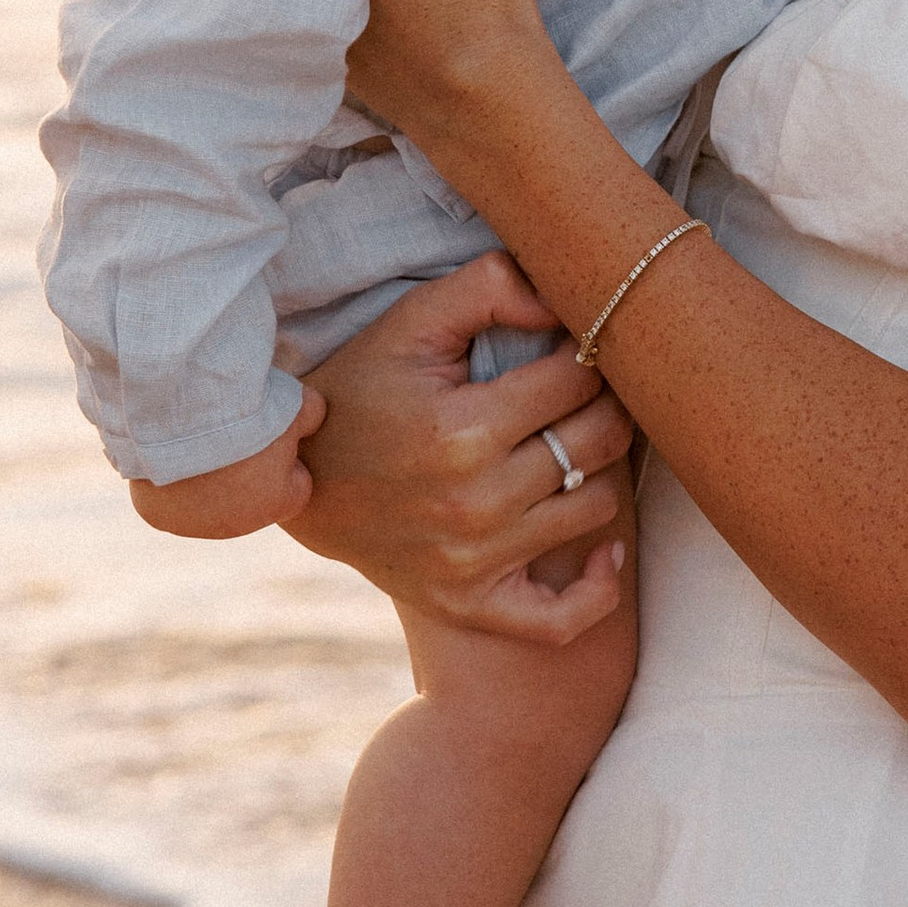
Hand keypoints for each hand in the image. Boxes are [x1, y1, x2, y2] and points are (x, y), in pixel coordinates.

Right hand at [129, 391, 325, 538]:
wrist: (183, 419)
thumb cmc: (248, 412)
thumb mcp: (297, 403)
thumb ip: (312, 414)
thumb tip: (314, 416)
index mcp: (281, 502)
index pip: (295, 482)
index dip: (283, 451)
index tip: (267, 429)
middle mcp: (240, 525)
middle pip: (249, 495)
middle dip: (243, 468)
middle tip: (228, 430)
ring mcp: (197, 526)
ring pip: (208, 501)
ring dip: (205, 477)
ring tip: (198, 437)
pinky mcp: (160, 518)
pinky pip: (170, 499)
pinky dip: (170, 480)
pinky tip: (169, 452)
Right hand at [275, 251, 633, 644]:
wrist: (301, 480)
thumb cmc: (364, 388)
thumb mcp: (411, 321)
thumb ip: (487, 288)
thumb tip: (560, 302)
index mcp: (462, 429)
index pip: (578, 379)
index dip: (587, 350)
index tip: (574, 344)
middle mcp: (475, 502)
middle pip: (599, 441)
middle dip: (606, 403)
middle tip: (587, 390)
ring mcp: (475, 562)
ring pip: (597, 507)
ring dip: (600, 470)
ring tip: (575, 443)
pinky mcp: (471, 604)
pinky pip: (564, 618)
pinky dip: (598, 586)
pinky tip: (605, 550)